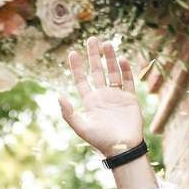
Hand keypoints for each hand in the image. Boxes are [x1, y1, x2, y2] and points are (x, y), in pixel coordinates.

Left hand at [57, 37, 145, 156]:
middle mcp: (102, 96)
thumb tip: (59, 96)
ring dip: (110, 59)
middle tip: (92, 39)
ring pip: (113, 72)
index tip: (73, 53)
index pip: (82, 80)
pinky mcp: (130, 99)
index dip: (77, 67)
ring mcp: (117, 96)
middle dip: (94, 56)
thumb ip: (69, 113)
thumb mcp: (81, 127)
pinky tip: (123, 59)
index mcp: (90, 101)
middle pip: (97, 71)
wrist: (122, 149)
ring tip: (107, 44)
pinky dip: (126, 70)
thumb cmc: (101, 140)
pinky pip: (128, 81)